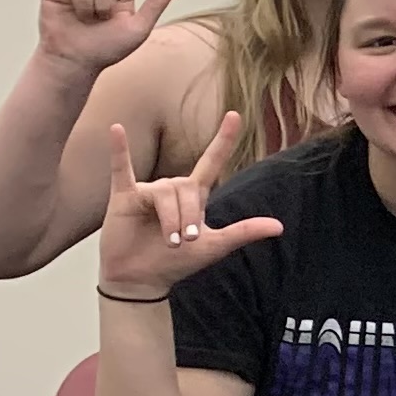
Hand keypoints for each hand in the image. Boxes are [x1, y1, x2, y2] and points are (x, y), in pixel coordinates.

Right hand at [97, 116, 276, 297]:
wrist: (142, 280)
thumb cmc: (176, 263)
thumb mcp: (214, 246)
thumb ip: (243, 232)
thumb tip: (279, 227)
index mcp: (194, 196)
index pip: (211, 162)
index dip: (223, 140)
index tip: (235, 115)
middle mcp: (171, 189)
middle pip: (187, 186)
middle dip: (188, 216)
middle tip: (183, 242)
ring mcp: (146, 190)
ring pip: (164, 191)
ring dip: (170, 219)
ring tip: (169, 241)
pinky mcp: (123, 196)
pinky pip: (121, 168)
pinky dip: (119, 150)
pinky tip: (116, 129)